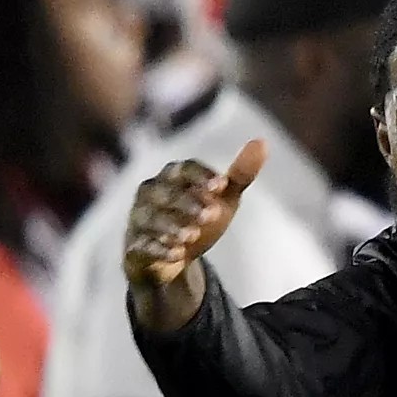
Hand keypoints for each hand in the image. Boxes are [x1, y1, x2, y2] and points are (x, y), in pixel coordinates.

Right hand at [123, 139, 266, 330]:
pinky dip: (158, 249)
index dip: (202, 176)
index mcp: (174, 175)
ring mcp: (140, 218)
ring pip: (151, 218)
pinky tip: (176, 254)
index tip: (222, 186)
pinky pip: (142, 244)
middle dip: (188, 203)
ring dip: (171, 227)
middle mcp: (152, 192)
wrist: (176, 253)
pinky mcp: (135, 244)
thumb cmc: (200, 215)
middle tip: (211, 215)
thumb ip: (241, 173)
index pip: (185, 169)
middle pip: (166, 193)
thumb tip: (262, 142)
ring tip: (192, 236)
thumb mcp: (224, 196)